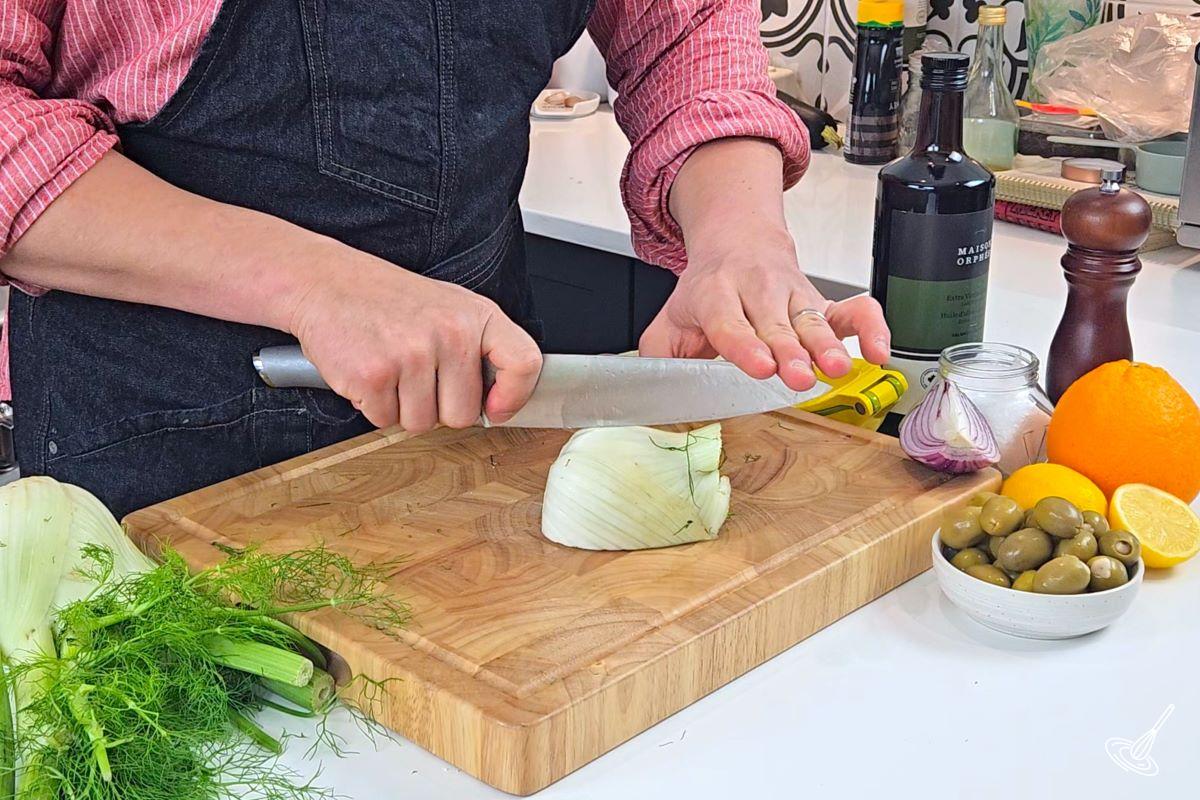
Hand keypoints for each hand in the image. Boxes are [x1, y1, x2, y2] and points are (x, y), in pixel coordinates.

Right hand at [288, 244, 541, 431]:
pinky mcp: (374, 376)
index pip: (524, 363)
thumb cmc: (388, 300)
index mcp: (476, 315)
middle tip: (416, 375)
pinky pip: (384, 420)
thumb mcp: (449, 308)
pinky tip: (369, 372)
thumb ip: (480, 347)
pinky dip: (373, 405)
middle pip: (463, 414)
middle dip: (438, 407)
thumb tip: (500, 401)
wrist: (326, 282)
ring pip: (422, 423)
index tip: (497, 408)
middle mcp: (449, 333)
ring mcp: (411, 355)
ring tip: (391, 369)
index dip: (514, 396)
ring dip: (402, 407)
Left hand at [641, 138, 889, 390]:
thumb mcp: (669, 320)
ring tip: (837, 368)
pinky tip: (879, 353)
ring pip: (814, 319)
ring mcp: (794, 296)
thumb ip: (657, 357)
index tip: (758, 365)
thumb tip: (658, 395)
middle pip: (775, 323)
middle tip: (797, 376)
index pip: (728, 320)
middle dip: (789, 350)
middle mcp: (757, 291)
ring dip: (828, 345)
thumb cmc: (705, 291)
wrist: (737, 241)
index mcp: (715, 293)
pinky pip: (854, 310)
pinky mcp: (823, 302)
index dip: (743, 343)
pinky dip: (872, 327)